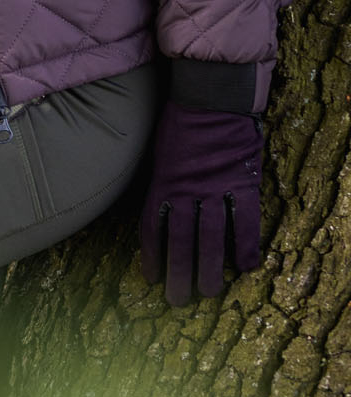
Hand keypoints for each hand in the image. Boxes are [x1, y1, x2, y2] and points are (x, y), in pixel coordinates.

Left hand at [139, 101, 261, 304]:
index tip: (150, 278)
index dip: (151, 255)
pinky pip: (244, 221)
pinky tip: (247, 266)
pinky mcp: (241, 182)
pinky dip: (246, 244)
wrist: (210, 95)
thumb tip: (161, 206)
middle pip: (181, 242)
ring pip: (211, 238)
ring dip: (209, 269)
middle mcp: (187, 191)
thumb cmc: (180, 119)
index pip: (154, 227)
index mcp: (163, 183)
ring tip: (208, 293)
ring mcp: (215, 188)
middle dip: (178, 274)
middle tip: (178, 301)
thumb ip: (162, 181)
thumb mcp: (159, 151)